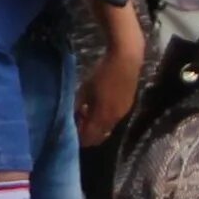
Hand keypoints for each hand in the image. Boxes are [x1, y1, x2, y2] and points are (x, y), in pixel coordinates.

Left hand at [77, 16, 143, 146]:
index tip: (71, 131)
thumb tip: (72, 116)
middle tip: (78, 123)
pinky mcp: (128, 105)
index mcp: (102, 116)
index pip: (89, 138)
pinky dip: (105, 118)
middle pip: (100, 137)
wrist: (126, 60)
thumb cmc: (102, 72)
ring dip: (97, 126)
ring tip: (88, 112)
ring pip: (107, 128)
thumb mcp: (85, 88)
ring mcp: (123, 113)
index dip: (79, 139)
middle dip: (88, 134)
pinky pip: (114, 119)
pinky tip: (99, 105)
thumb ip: (78, 105)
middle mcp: (114, 119)